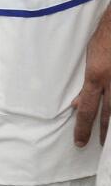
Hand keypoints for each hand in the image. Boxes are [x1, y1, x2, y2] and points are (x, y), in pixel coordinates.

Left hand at [73, 9, 110, 146]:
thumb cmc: (104, 37)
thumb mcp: (90, 59)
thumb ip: (86, 83)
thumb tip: (78, 104)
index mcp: (97, 77)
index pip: (88, 110)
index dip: (83, 128)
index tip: (80, 142)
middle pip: (109, 115)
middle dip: (105, 133)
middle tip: (102, 148)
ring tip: (110, 139)